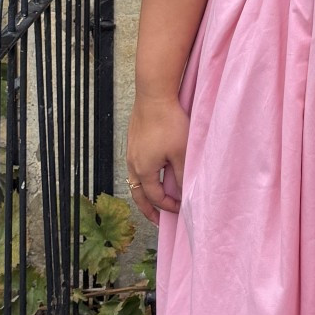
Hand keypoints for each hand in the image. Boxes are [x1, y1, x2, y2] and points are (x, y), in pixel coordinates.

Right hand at [125, 92, 189, 224]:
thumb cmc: (169, 122)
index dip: (168, 206)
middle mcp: (133, 164)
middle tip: (156, 220)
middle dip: (147, 209)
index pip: (155, 197)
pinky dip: (142, 177)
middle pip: (138, 194)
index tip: (180, 209)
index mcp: (144, 171)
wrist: (153, 95)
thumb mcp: (181, 153)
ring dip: (144, 193)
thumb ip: (181, 176)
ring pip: (134, 181)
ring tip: (153, 199)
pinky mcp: (133, 141)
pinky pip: (135, 167)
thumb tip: (184, 195)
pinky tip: (152, 172)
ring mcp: (131, 152)